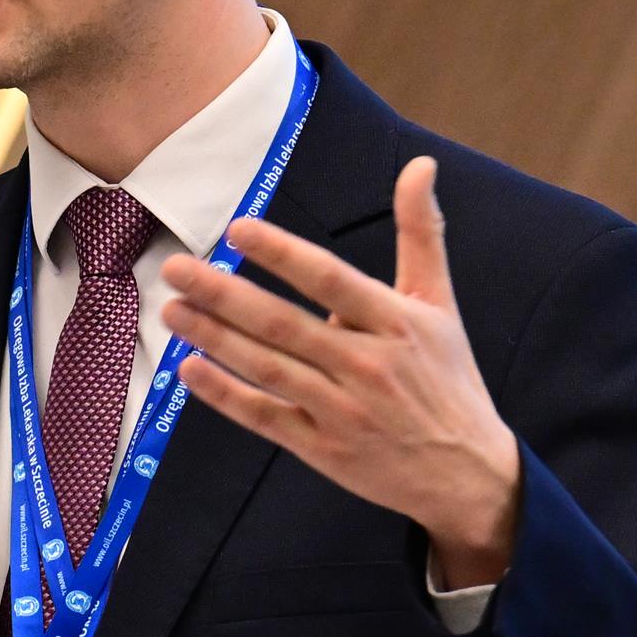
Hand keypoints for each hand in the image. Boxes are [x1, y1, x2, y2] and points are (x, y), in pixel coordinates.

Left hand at [161, 154, 520, 588]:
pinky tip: (189, 370)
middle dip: (224, 295)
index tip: (237, 230)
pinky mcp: (323, 448)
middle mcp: (368, 366)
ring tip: (170, 310)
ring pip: (268, 369)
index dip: (283, 254)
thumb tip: (420, 164)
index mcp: (396, 323)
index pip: (331, 280)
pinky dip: (226, 395)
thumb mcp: (439, 303)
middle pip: (284, 325)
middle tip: (176, 269)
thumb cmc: (447, 378)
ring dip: (214, 338)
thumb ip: (421, 232)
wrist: (466, 472)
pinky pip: (266, 416)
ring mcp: (343, 410)